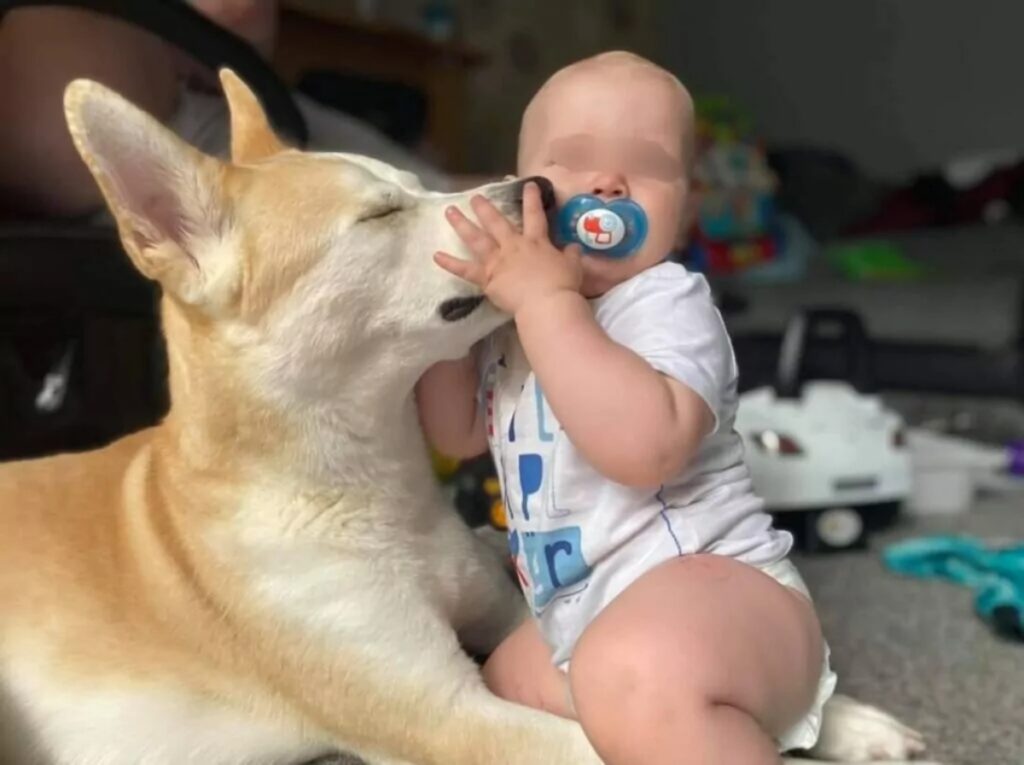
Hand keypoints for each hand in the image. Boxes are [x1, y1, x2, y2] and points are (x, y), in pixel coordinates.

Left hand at [434, 182, 582, 315]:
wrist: (546, 303)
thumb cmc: (562, 285)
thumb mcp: (572, 267)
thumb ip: (571, 255)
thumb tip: (575, 248)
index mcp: (536, 242)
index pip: (534, 214)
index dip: (532, 198)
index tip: (529, 184)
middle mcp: (513, 246)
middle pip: (496, 222)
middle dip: (485, 208)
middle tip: (474, 197)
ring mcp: (497, 260)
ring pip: (476, 238)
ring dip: (461, 224)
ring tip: (449, 212)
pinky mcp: (486, 278)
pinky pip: (464, 270)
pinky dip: (449, 263)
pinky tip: (435, 256)